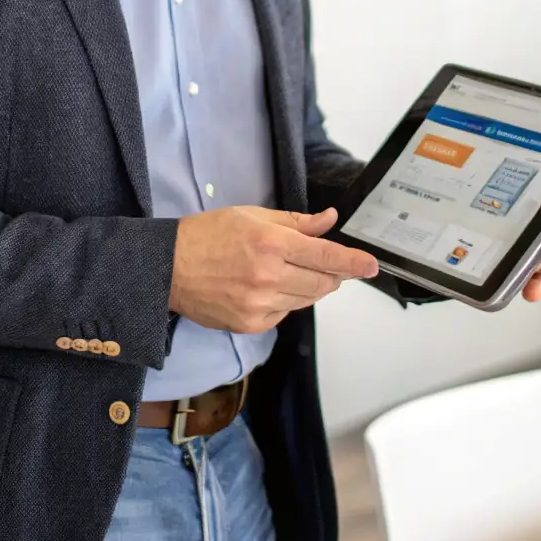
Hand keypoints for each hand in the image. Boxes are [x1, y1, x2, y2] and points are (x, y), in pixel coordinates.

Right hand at [170, 206, 378, 332]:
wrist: (168, 268)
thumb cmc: (208, 235)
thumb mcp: (253, 216)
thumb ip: (296, 222)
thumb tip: (328, 221)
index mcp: (271, 243)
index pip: (326, 257)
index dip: (353, 263)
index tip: (372, 266)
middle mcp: (269, 276)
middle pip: (323, 282)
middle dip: (332, 274)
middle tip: (325, 264)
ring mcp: (260, 304)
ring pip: (306, 299)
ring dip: (309, 286)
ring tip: (288, 271)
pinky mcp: (251, 324)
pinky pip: (285, 314)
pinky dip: (286, 302)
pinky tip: (268, 287)